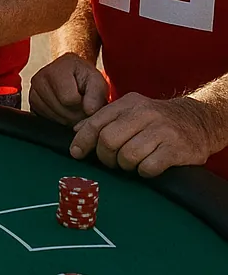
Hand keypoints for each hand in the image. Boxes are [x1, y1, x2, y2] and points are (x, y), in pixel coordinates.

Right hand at [29, 53, 108, 124]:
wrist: (70, 73)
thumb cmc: (84, 77)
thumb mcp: (96, 80)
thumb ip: (96, 94)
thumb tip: (89, 111)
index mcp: (56, 69)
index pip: (68, 99)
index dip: (82, 105)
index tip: (86, 100)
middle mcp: (39, 78)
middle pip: (60, 109)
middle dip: (75, 114)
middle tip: (82, 107)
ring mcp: (33, 90)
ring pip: (53, 117)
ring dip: (67, 118)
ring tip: (74, 108)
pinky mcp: (31, 101)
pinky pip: (45, 118)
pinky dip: (58, 118)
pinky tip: (64, 109)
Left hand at [69, 92, 217, 176]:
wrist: (198, 121)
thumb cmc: (157, 120)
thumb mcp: (131, 110)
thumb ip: (105, 119)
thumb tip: (76, 130)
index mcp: (129, 103)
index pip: (97, 122)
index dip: (83, 140)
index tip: (76, 153)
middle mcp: (144, 114)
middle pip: (109, 140)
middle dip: (105, 156)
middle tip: (110, 162)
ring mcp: (162, 131)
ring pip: (127, 156)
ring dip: (125, 165)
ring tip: (131, 163)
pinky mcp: (176, 149)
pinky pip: (148, 167)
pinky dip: (143, 171)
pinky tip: (147, 167)